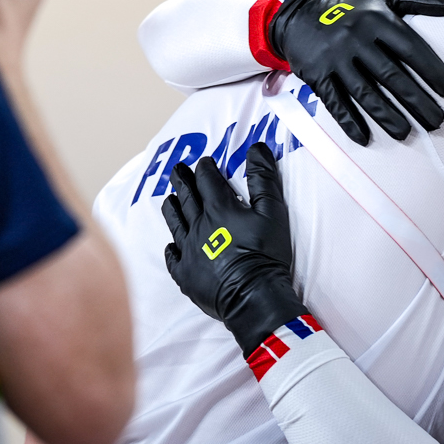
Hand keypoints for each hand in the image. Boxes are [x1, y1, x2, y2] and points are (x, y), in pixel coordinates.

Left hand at [162, 146, 303, 355]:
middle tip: (177, 170)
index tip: (205, 162)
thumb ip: (263, 178)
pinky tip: (172, 246)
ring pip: (175, 222)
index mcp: (219, 208)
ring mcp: (189, 250)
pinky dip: (172, 248)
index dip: (205, 167)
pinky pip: (173, 257)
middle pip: (186, 196)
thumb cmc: (266, 253)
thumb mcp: (272, 211)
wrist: (254, 296)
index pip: (207, 179)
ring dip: (173, 208)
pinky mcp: (185, 274)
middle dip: (182, 180)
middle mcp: (198, 225)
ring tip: (170, 199)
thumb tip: (257, 147)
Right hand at [269, 0, 443, 144]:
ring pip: (365, 93)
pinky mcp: (317, 75)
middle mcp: (356, 38)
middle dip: (416, 101)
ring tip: (407, 133)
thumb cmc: (352, 11)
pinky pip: (335, 102)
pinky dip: (349, 121)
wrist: (300, 15)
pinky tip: (365, 138)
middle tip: (436, 121)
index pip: (410, 48)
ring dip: (387, 116)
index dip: (432, 70)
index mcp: (377, 20)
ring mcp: (335, 58)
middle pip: (391, 75)